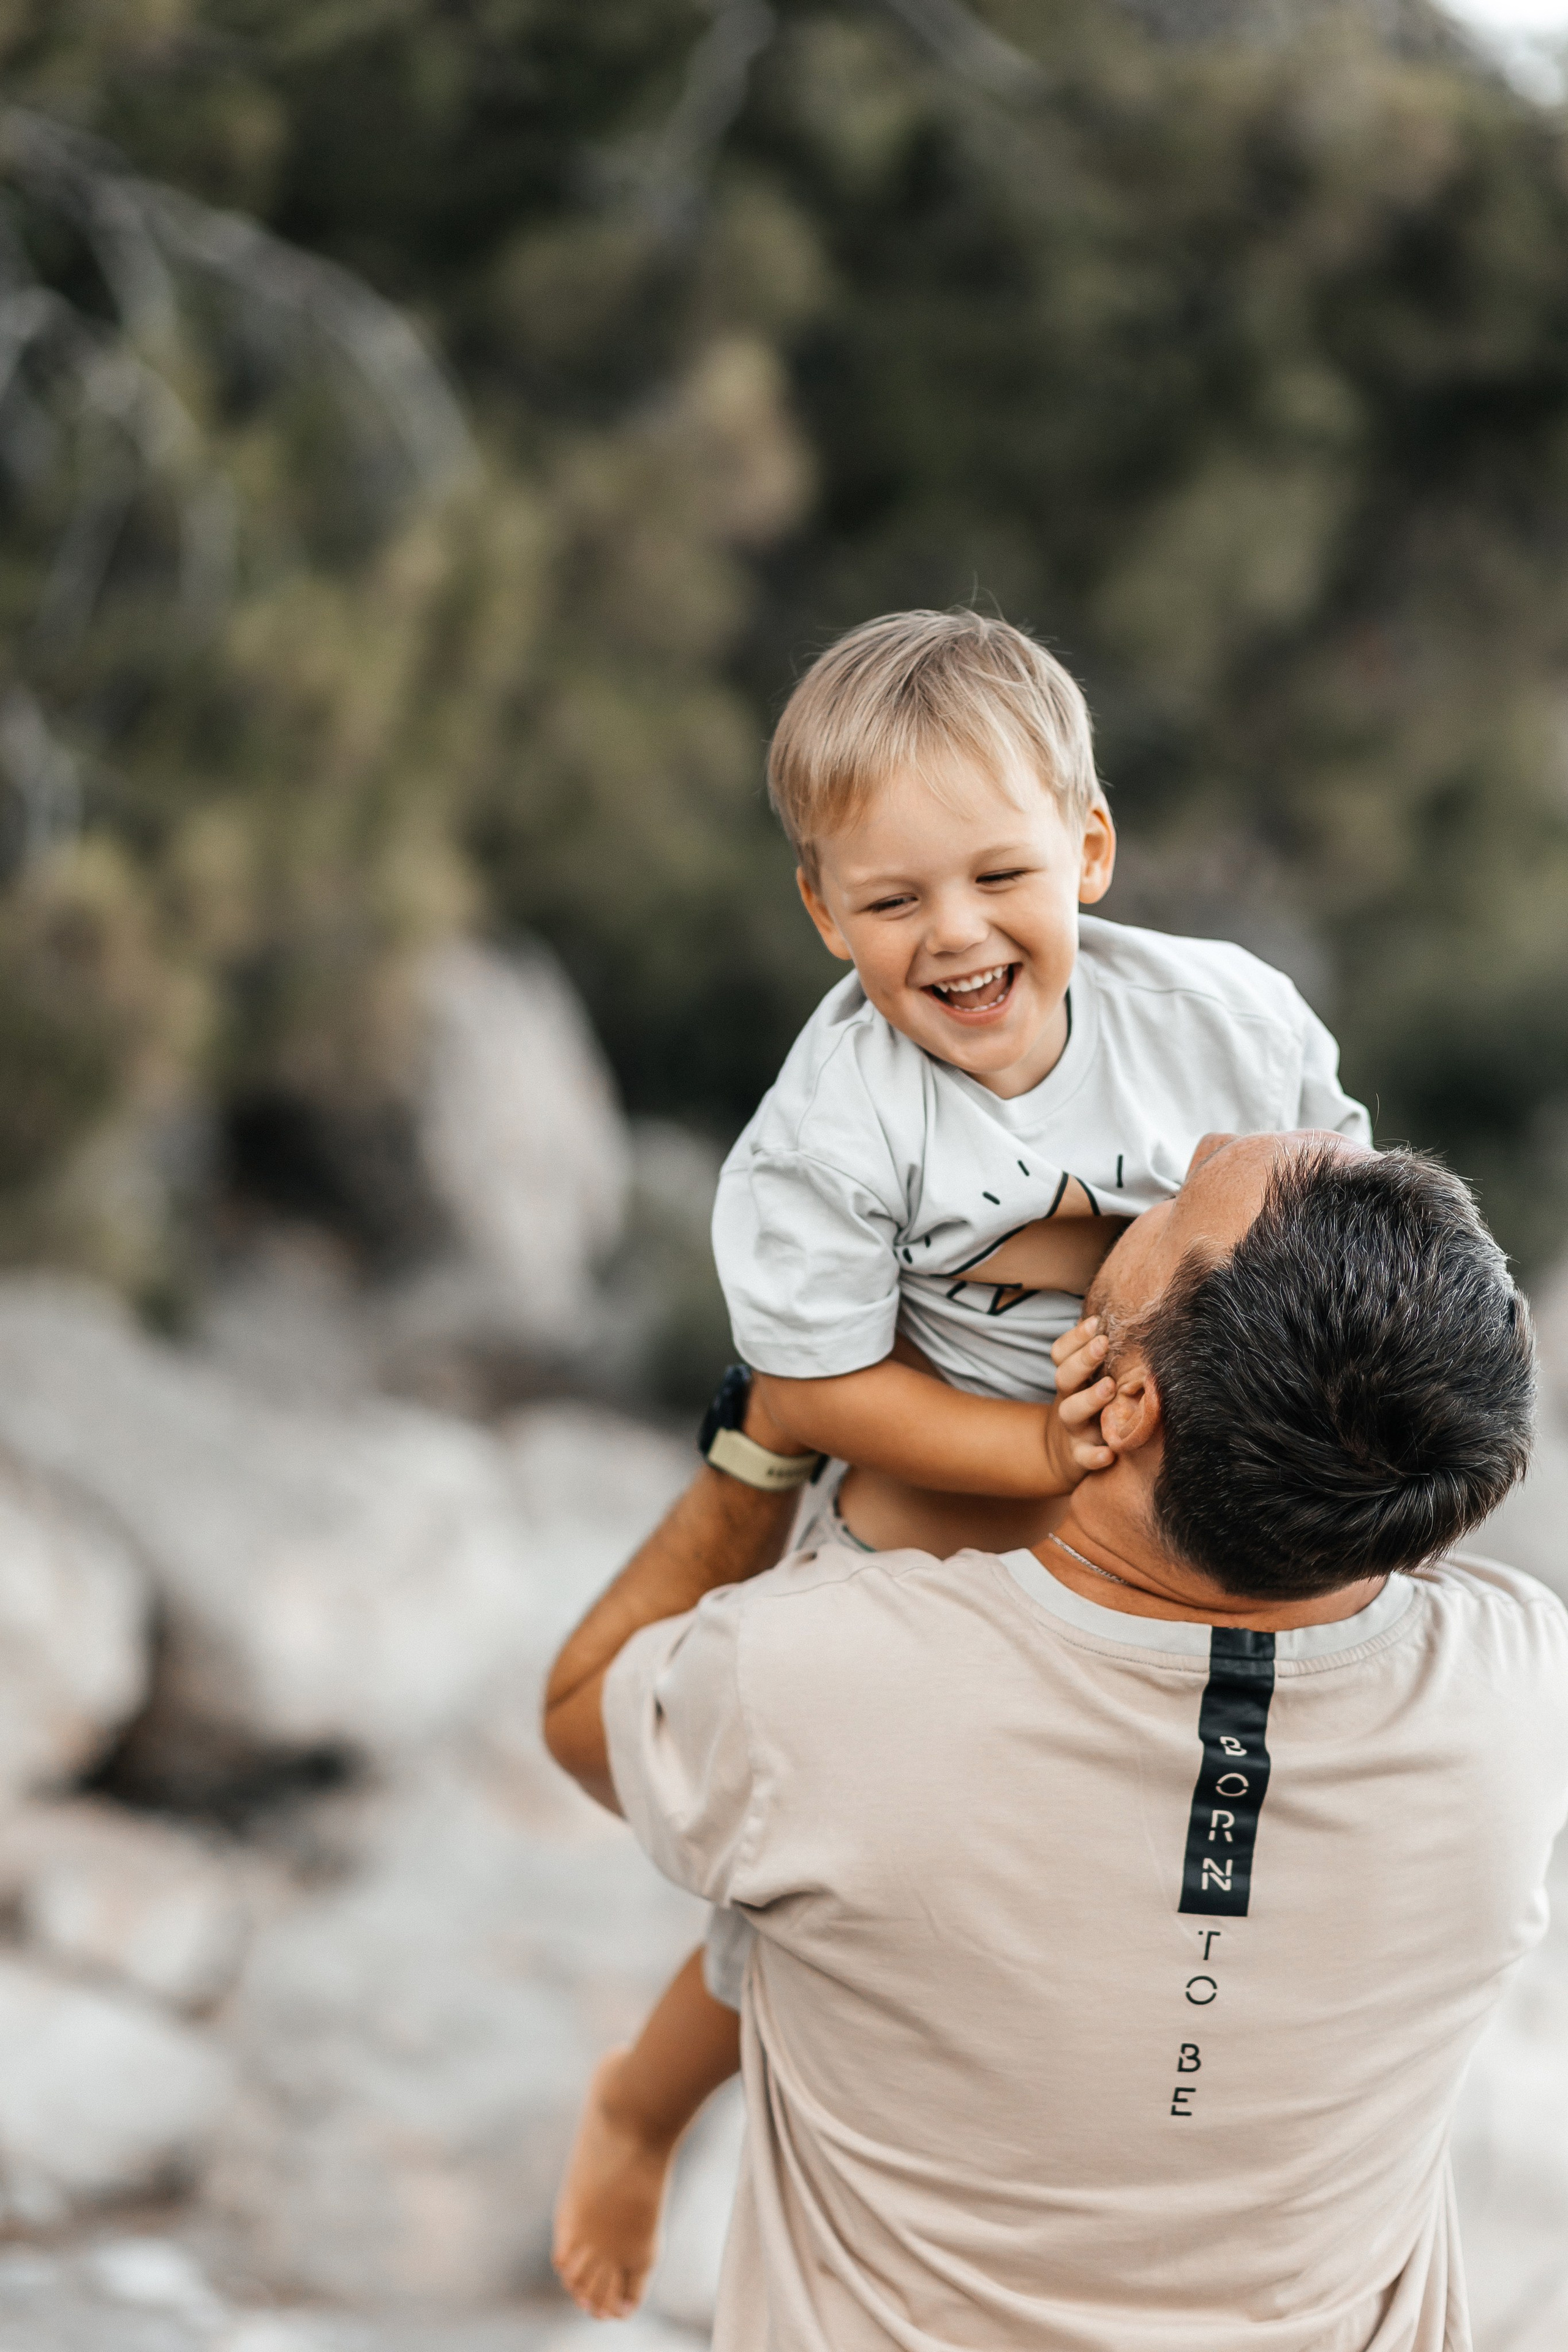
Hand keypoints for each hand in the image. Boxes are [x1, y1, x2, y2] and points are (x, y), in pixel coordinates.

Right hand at [1045, 1316, 1114, 1483]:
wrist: (1067, 1454)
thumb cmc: (1091, 1409)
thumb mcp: (1090, 1383)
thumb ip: (1103, 1359)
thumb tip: (1133, 1322)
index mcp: (1073, 1379)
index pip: (1062, 1353)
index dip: (1075, 1337)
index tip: (1096, 1323)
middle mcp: (1069, 1400)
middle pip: (1064, 1377)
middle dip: (1083, 1360)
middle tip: (1103, 1344)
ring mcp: (1074, 1429)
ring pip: (1071, 1412)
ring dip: (1089, 1399)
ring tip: (1109, 1387)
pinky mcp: (1080, 1456)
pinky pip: (1084, 1457)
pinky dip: (1094, 1456)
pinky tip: (1109, 1453)